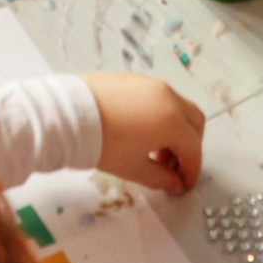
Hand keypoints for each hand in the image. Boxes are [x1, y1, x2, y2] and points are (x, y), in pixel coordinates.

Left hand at [81, 71, 205, 193]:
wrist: (69, 114)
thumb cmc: (102, 143)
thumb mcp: (134, 168)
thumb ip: (161, 178)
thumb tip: (173, 182)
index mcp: (172, 120)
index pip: (193, 148)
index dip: (192, 170)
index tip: (185, 184)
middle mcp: (167, 97)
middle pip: (193, 122)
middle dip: (189, 146)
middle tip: (174, 166)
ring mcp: (150, 84)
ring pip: (177, 107)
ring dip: (175, 130)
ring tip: (154, 150)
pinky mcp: (133, 78)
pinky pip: (158, 97)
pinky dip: (160, 114)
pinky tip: (141, 131)